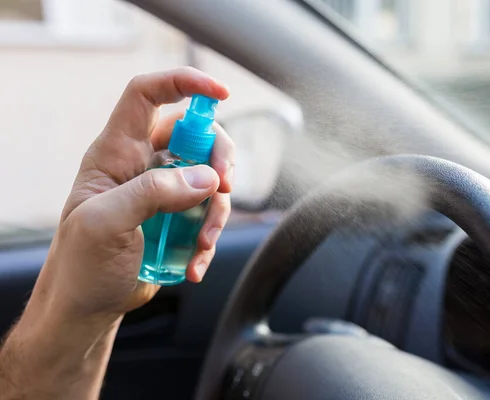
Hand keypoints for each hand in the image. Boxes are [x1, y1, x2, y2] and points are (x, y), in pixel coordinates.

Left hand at [30, 67, 232, 320]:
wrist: (87, 307)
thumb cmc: (82, 265)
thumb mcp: (105, 224)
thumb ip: (153, 193)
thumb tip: (206, 178)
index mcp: (116, 152)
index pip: (147, 96)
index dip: (183, 83)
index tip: (220, 93)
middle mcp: (144, 165)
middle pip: (195, 134)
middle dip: (219, 157)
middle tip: (224, 185)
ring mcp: (165, 192)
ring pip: (211, 178)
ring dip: (217, 211)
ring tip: (203, 244)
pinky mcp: (180, 219)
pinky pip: (210, 215)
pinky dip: (211, 239)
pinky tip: (195, 265)